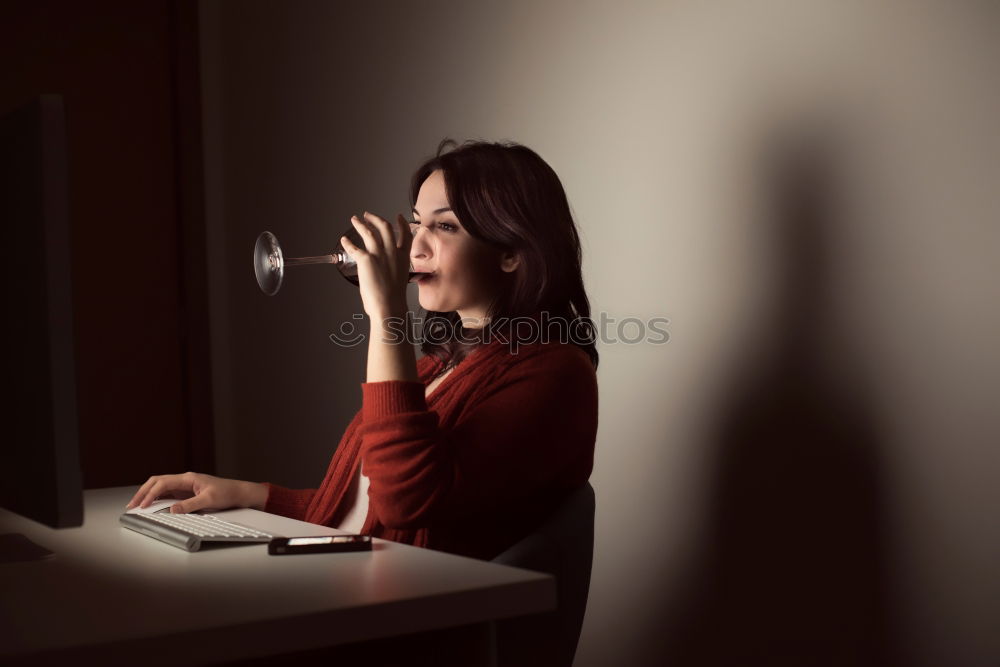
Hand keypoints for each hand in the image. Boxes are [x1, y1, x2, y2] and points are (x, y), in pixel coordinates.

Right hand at [125, 472, 267, 513]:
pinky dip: (156, 499)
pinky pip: (167, 494)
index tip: (142, 505)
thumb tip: (172, 510)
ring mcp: (184, 486)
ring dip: (148, 495)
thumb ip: (190, 506)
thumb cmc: (227, 493)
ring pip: (160, 487)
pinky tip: (150, 506)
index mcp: (188, 478)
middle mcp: (184, 480)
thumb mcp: (209, 501)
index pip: (163, 483)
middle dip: (143, 492)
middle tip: (132, 504)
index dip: (150, 494)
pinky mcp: (186, 493)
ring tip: (137, 506)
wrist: (239, 493)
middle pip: (157, 482)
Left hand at [341, 211, 411, 319]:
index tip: (398, 217)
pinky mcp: (365, 259)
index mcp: (403, 257)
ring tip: (355, 220)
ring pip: (369, 232)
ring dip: (361, 224)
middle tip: (369, 215)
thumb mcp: (400, 279)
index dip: (402, 224)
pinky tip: (343, 240)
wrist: (389, 305)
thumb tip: (386, 273)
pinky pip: (354, 247)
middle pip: (385, 227)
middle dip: (376, 219)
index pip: (405, 234)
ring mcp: (379, 254)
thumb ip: (394, 270)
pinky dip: (347, 243)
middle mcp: (392, 252)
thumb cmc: (394, 299)